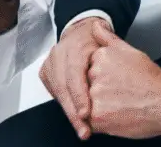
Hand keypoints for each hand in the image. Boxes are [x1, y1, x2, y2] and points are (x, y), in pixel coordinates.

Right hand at [39, 17, 111, 140]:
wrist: (81, 32)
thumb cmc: (98, 41)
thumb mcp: (109, 41)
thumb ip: (112, 47)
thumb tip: (114, 54)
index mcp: (76, 44)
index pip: (74, 72)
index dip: (79, 94)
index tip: (85, 113)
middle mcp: (60, 52)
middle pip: (63, 85)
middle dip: (73, 110)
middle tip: (84, 129)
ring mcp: (51, 61)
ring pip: (57, 91)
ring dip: (69, 111)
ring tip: (81, 129)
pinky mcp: (46, 71)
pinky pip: (54, 92)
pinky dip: (65, 105)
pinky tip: (75, 118)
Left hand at [87, 22, 160, 137]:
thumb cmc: (150, 79)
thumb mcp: (129, 51)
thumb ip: (107, 38)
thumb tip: (95, 24)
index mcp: (100, 56)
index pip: (86, 69)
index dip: (100, 79)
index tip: (115, 83)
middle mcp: (95, 73)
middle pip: (85, 87)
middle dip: (98, 94)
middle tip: (118, 96)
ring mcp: (95, 95)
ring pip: (86, 105)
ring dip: (98, 108)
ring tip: (119, 106)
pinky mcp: (98, 117)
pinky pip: (89, 122)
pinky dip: (101, 123)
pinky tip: (118, 116)